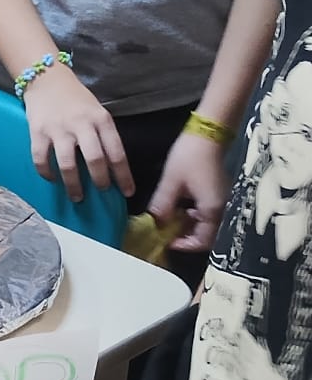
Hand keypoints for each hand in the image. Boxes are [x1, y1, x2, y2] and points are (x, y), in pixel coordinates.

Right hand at [22, 65, 134, 201]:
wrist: (47, 78)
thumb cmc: (76, 99)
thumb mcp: (97, 112)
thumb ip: (104, 136)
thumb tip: (111, 167)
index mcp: (101, 120)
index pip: (117, 153)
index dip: (123, 176)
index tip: (127, 192)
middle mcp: (81, 124)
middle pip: (95, 160)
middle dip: (100, 181)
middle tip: (101, 191)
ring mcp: (58, 129)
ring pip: (68, 164)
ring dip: (73, 184)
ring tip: (77, 196)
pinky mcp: (38, 131)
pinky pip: (41, 158)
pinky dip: (46, 172)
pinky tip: (51, 178)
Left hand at [150, 131, 227, 250]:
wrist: (209, 134)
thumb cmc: (189, 157)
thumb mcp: (171, 182)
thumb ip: (163, 205)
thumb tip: (156, 223)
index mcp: (212, 209)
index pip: (202, 241)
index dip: (184, 245)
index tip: (166, 241)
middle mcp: (223, 209)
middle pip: (208, 235)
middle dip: (187, 237)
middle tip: (167, 233)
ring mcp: (224, 201)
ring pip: (209, 224)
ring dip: (190, 226)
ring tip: (171, 220)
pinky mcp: (221, 193)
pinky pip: (210, 213)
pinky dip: (196, 215)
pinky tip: (182, 208)